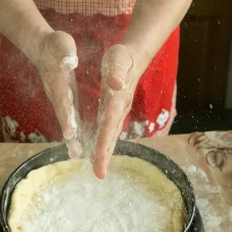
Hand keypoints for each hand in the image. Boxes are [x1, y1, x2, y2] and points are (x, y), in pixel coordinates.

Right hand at [31, 31, 82, 158]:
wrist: (42, 47)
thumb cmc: (54, 44)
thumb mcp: (61, 43)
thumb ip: (65, 52)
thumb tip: (70, 61)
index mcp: (58, 82)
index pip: (63, 102)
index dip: (67, 117)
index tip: (71, 132)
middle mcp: (57, 94)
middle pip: (64, 118)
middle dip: (69, 135)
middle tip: (75, 153)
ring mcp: (60, 98)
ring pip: (66, 121)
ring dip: (71, 137)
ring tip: (77, 155)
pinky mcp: (64, 99)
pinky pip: (69, 118)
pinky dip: (73, 131)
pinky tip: (79, 143)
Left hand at [91, 44, 143, 178]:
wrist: (133, 57)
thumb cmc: (122, 57)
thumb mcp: (118, 59)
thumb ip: (116, 71)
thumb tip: (115, 83)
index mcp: (117, 99)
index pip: (109, 124)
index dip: (104, 141)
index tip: (99, 158)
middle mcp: (118, 109)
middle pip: (111, 135)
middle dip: (105, 155)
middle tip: (99, 174)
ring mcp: (117, 112)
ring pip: (110, 136)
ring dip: (104, 152)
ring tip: (98, 170)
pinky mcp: (113, 111)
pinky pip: (107, 130)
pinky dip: (103, 143)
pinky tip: (98, 153)